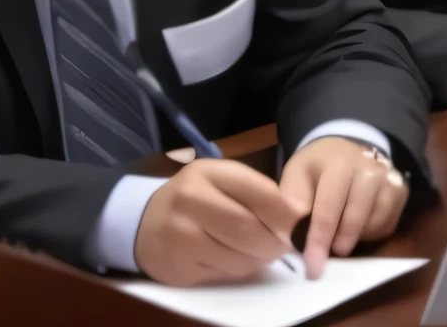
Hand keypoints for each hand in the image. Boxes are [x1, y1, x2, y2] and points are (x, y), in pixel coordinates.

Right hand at [133, 159, 306, 286]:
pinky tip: (227, 257)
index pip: (261, 192)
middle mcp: (189, 199)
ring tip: (252, 250)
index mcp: (206, 172)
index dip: (285, 213)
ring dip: (257, 260)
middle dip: (274, 243)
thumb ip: (260, 193)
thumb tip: (300, 216)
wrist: (146, 222)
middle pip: (251, 229)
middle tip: (278, 245)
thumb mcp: (222, 182)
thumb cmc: (195, 199)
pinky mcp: (179, 266)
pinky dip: (237, 269)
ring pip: (241, 257)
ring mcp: (181, 235)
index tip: (293, 223)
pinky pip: (225, 273)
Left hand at [280, 138, 409, 277]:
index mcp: (337, 163)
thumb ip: (294, 203)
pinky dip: (370, 234)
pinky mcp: (400, 192)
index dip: (319, 240)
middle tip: (326, 255)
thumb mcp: (296, 176)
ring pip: (375, 224)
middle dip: (339, 243)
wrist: (343, 150)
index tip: (313, 267)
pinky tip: (355, 229)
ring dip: (355, 239)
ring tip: (338, 237)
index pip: (328, 207)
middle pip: (356, 218)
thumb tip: (296, 236)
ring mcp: (389, 179)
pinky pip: (387, 226)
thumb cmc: (316, 167)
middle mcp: (368, 168)